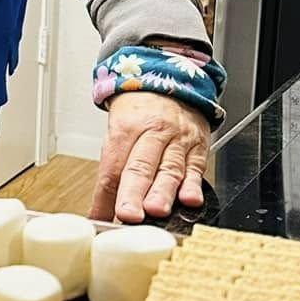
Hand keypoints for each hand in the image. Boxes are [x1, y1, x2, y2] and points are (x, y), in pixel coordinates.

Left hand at [90, 91, 210, 222]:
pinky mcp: (199, 147)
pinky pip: (196, 167)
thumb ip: (114, 169)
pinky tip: (189, 200)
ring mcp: (178, 139)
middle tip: (128, 215)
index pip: (112, 167)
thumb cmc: (140, 111)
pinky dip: (193, 185)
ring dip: (163, 193)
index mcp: (126, 128)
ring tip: (156, 211)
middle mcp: (153, 132)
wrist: (170, 81)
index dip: (105, 197)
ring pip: (170, 169)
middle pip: (140, 167)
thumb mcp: (119, 130)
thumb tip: (104, 209)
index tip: (100, 219)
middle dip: (134, 194)